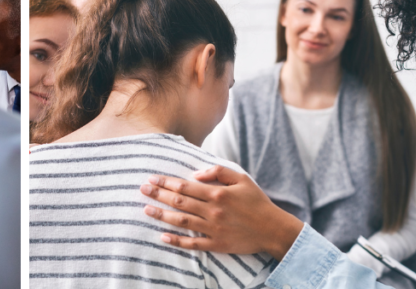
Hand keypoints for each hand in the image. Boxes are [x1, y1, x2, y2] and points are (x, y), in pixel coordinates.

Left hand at [139, 165, 303, 260]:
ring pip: (182, 222)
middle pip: (179, 202)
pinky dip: (177, 241)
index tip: (152, 178)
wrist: (273, 229)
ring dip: (162, 215)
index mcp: (217, 194)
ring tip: (146, 210)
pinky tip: (163, 237)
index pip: (185, 187)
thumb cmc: (257, 201)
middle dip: (158, 195)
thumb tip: (195, 174)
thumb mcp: (242, 179)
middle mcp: (213, 211)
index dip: (166, 182)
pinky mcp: (217, 244)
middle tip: (142, 189)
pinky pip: (193, 244)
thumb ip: (218, 171)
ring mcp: (213, 229)